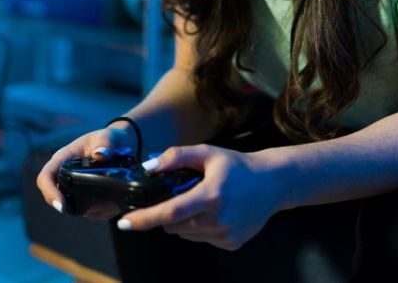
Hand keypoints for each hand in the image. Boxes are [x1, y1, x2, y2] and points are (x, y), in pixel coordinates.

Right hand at [35, 124, 136, 219]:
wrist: (121, 145)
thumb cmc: (110, 138)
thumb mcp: (109, 136)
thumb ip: (105, 143)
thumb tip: (100, 155)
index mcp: (64, 158)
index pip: (46, 176)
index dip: (49, 192)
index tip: (61, 205)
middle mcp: (65, 174)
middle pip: (55, 196)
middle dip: (72, 207)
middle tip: (95, 208)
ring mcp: (74, 187)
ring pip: (74, 207)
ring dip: (92, 209)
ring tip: (111, 201)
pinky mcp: (86, 196)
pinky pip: (89, 210)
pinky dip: (101, 211)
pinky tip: (113, 203)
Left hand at [116, 144, 284, 250]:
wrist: (272, 183)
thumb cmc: (237, 165)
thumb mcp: (208, 153)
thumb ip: (177, 156)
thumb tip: (149, 166)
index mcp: (211, 195)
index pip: (170, 212)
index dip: (145, 219)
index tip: (124, 223)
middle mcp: (219, 219)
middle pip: (175, 225)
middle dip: (168, 213)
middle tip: (181, 195)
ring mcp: (226, 234)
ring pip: (186, 234)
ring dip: (184, 221)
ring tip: (202, 201)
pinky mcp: (231, 243)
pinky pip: (202, 239)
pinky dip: (200, 228)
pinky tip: (216, 212)